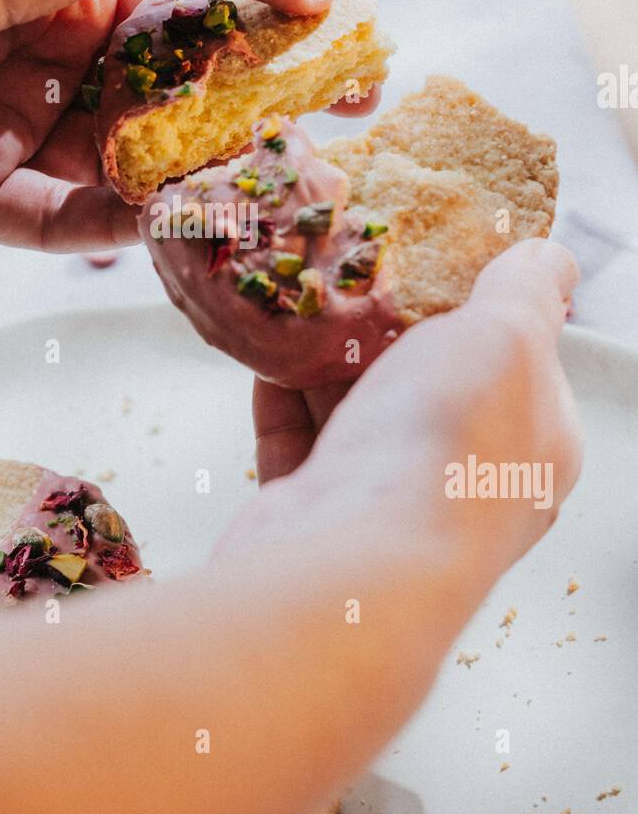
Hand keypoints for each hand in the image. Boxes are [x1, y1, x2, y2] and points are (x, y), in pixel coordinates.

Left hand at [0, 0, 359, 251]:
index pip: (197, 15)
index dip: (271, 41)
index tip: (345, 70)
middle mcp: (49, 50)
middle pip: (165, 101)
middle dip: (237, 126)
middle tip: (312, 148)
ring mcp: (11, 124)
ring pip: (117, 167)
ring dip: (176, 181)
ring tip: (239, 194)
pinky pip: (53, 219)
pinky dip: (103, 224)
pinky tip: (152, 222)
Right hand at [237, 239, 581, 579]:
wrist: (348, 561)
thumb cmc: (447, 446)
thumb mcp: (509, 335)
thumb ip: (528, 288)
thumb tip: (547, 257)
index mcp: (534, 442)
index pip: (519, 361)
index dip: (480, 303)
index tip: (433, 252)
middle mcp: (468, 478)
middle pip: (430, 380)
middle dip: (389, 323)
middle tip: (355, 265)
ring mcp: (389, 502)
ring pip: (358, 409)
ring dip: (326, 353)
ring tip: (301, 293)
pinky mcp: (318, 514)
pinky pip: (299, 442)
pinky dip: (283, 394)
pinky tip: (267, 350)